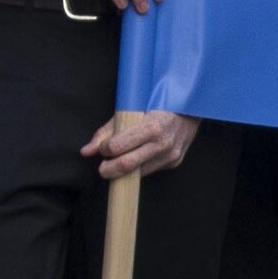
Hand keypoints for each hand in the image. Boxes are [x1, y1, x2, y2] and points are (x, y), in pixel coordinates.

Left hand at [83, 109, 198, 179]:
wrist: (191, 107)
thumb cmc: (157, 105)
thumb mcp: (129, 111)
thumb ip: (106, 132)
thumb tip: (86, 152)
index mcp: (151, 127)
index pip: (117, 147)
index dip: (104, 149)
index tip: (104, 147)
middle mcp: (163, 143)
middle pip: (125, 166)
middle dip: (108, 169)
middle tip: (103, 166)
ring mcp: (171, 155)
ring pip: (137, 173)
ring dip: (123, 170)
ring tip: (121, 159)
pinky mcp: (175, 162)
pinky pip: (149, 170)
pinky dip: (139, 167)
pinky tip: (139, 157)